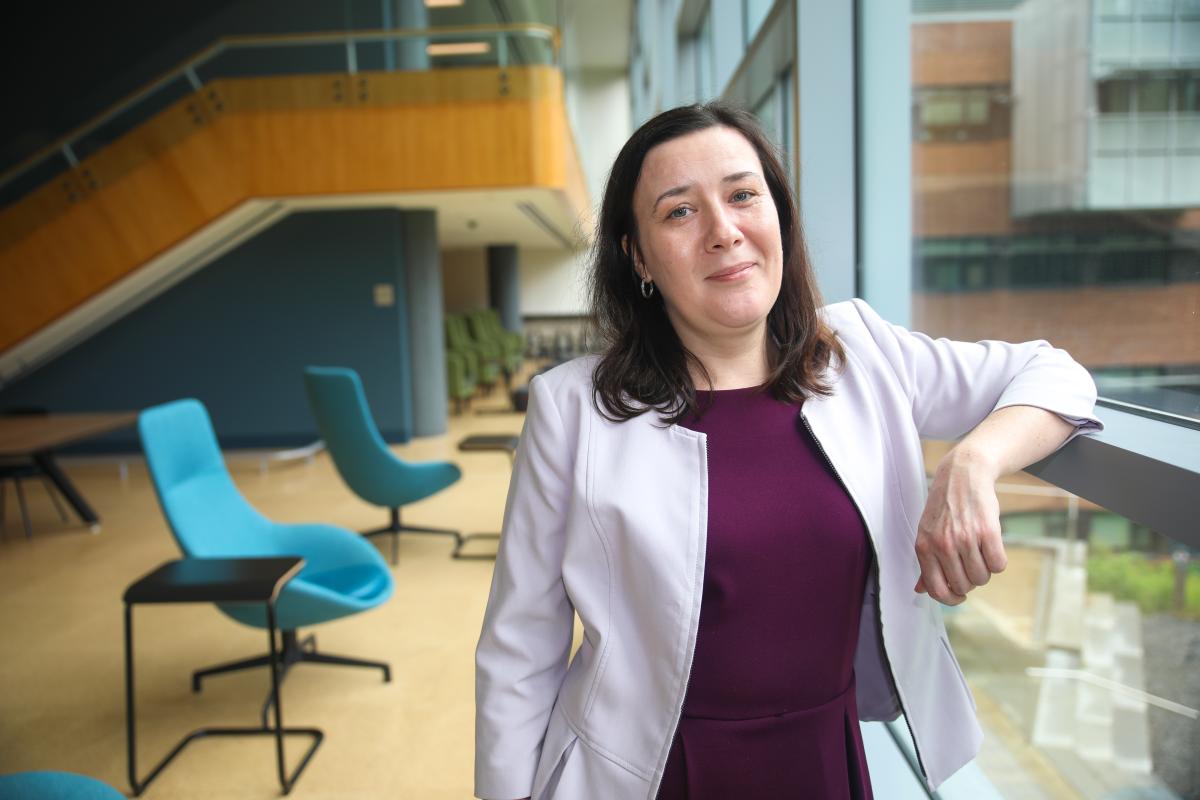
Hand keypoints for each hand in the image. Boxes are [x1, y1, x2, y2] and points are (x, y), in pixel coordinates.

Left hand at [913, 446, 1005, 604]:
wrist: (963, 474)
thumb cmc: (944, 507)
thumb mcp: (926, 533)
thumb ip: (925, 563)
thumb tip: (920, 591)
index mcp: (924, 547)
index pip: (937, 590)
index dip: (951, 599)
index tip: (958, 594)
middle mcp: (943, 544)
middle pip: (964, 586)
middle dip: (970, 580)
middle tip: (970, 562)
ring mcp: (965, 538)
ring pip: (982, 578)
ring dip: (984, 570)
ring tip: (979, 551)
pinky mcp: (988, 531)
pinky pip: (998, 565)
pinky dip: (998, 561)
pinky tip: (991, 547)